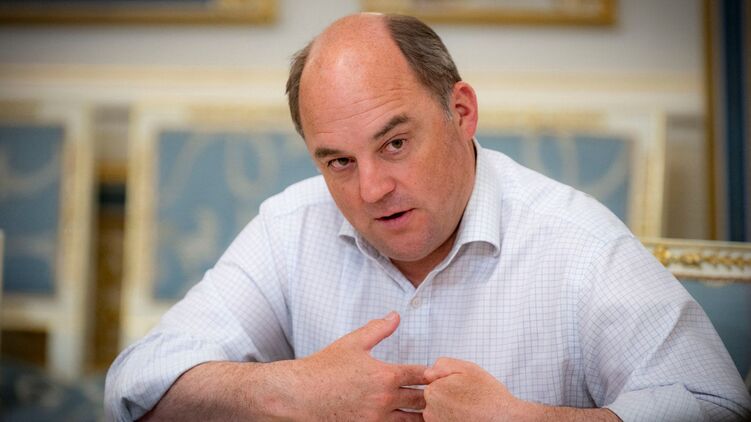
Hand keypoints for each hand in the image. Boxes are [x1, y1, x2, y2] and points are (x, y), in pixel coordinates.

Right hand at [270, 311, 427, 420]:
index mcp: (386, 376)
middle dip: (432, 396)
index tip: (436, 374)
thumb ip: (378, 329)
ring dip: (420, 415)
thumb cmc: (323, 369)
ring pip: (412, 421)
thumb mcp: (352, 343)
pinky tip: (402, 419)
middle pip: (422, 400)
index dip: (432, 373)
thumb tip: (395, 316)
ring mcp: (376, 419)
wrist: (299, 395)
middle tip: (439, 393)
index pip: (421, 374)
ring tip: (429, 412)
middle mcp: (385, 400)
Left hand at [422, 357, 525, 421]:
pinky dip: (455, 419)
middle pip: (435, 399)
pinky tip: (468, 417)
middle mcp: (430, 412)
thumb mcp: (467, 368)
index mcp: (433, 392)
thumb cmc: (488, 395)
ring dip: (451, 409)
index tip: (463, 387)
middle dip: (448, 397)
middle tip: (468, 399)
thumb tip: (428, 373)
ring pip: (440, 412)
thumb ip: (442, 365)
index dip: (449, 383)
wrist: (504, 420)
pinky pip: (445, 421)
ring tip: (470, 409)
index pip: (433, 383)